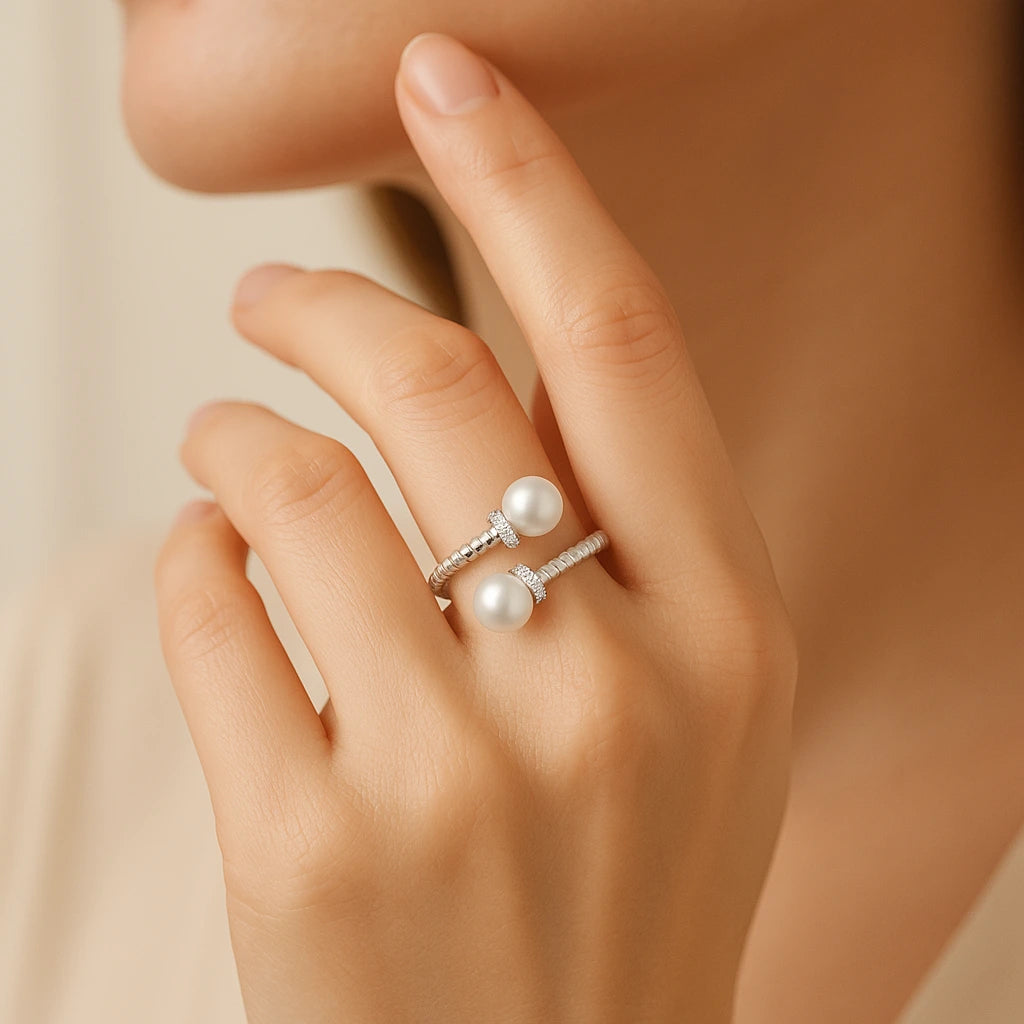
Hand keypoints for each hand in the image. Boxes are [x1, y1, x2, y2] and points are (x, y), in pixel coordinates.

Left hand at [155, 32, 796, 1023]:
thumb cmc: (624, 893)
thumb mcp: (695, 716)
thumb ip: (620, 541)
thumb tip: (478, 375)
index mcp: (727, 636)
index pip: (618, 342)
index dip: (527, 182)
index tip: (444, 76)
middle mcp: (607, 690)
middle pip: (430, 384)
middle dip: (317, 300)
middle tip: (262, 295)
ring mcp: (457, 778)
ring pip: (291, 486)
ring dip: (235, 432)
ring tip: (222, 440)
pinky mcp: (314, 853)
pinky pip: (210, 611)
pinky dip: (193, 554)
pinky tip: (213, 568)